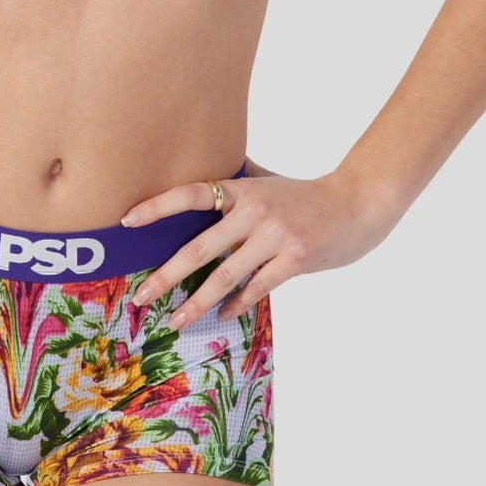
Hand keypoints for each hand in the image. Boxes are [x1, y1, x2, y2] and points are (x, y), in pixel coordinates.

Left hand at [124, 161, 398, 326]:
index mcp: (243, 189)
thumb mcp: (269, 180)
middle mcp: (255, 212)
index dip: (157, 206)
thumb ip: (239, 177)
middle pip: (199, 247)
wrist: (357, 205)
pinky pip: (257, 289)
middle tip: (140, 296)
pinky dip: (237, 304)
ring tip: (174, 320)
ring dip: (197, 302)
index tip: (128, 221)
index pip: (190, 194)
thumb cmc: (306, 195)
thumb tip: (208, 165)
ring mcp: (275, 237)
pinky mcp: (295, 260)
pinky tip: (223, 315)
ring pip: (225, 276)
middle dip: (166, 275)